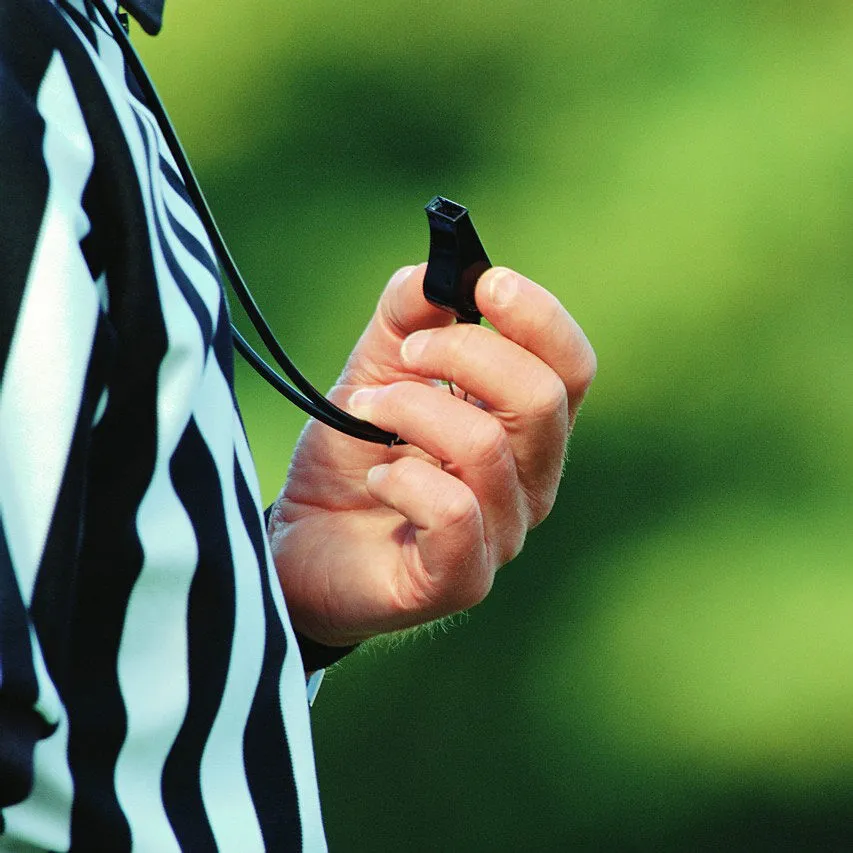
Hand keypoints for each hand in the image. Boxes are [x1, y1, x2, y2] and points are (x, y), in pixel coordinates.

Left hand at [267, 264, 595, 645]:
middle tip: (402, 355)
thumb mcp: (374, 373)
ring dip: (409, 410)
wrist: (302, 541)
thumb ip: (406, 320)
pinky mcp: (463, 579)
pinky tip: (375, 478)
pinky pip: (455, 513)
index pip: (572, 367)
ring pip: (486, 447)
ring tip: (362, 412)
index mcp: (525, 427)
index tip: (483, 283)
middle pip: (542, 398)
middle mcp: (530, 482)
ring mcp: (503, 535)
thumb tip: (434, 272)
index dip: (539, 317)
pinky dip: (402, 479)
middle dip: (463, 356)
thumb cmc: (351, 458)